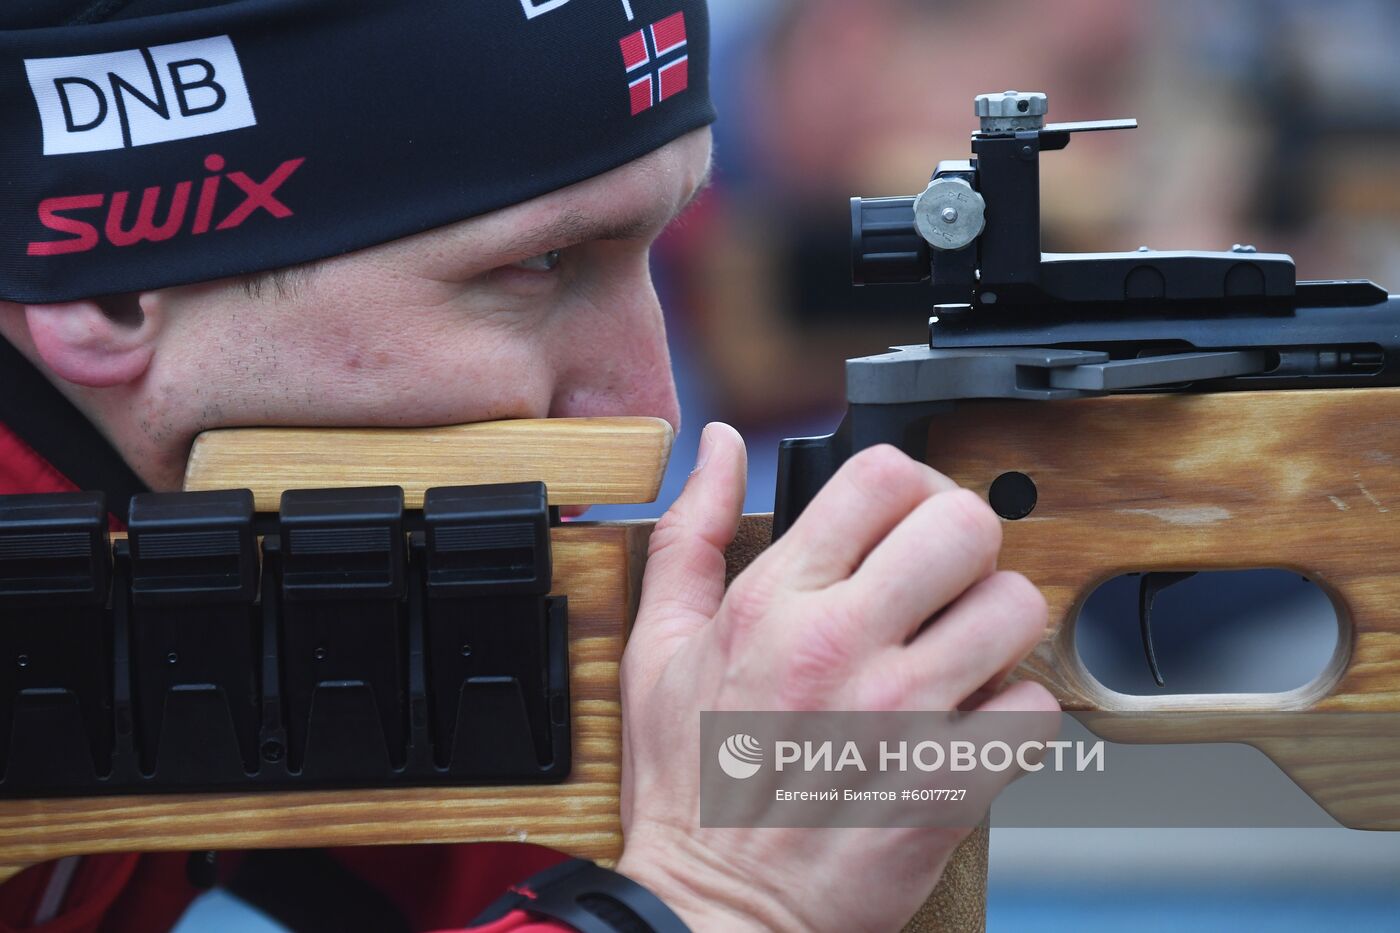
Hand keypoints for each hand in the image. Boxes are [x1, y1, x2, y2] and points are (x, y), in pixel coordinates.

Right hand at [614, 423, 1058, 931]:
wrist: (716, 908)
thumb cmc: (688, 785)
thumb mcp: (657, 645)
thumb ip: (690, 531)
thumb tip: (717, 446)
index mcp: (776, 601)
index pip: (882, 477)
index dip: (905, 486)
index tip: (901, 520)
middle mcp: (844, 645)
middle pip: (967, 525)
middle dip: (964, 544)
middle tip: (944, 581)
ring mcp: (903, 715)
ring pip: (1017, 608)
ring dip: (998, 626)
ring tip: (961, 653)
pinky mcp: (949, 782)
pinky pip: (1035, 709)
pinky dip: (1016, 713)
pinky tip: (972, 722)